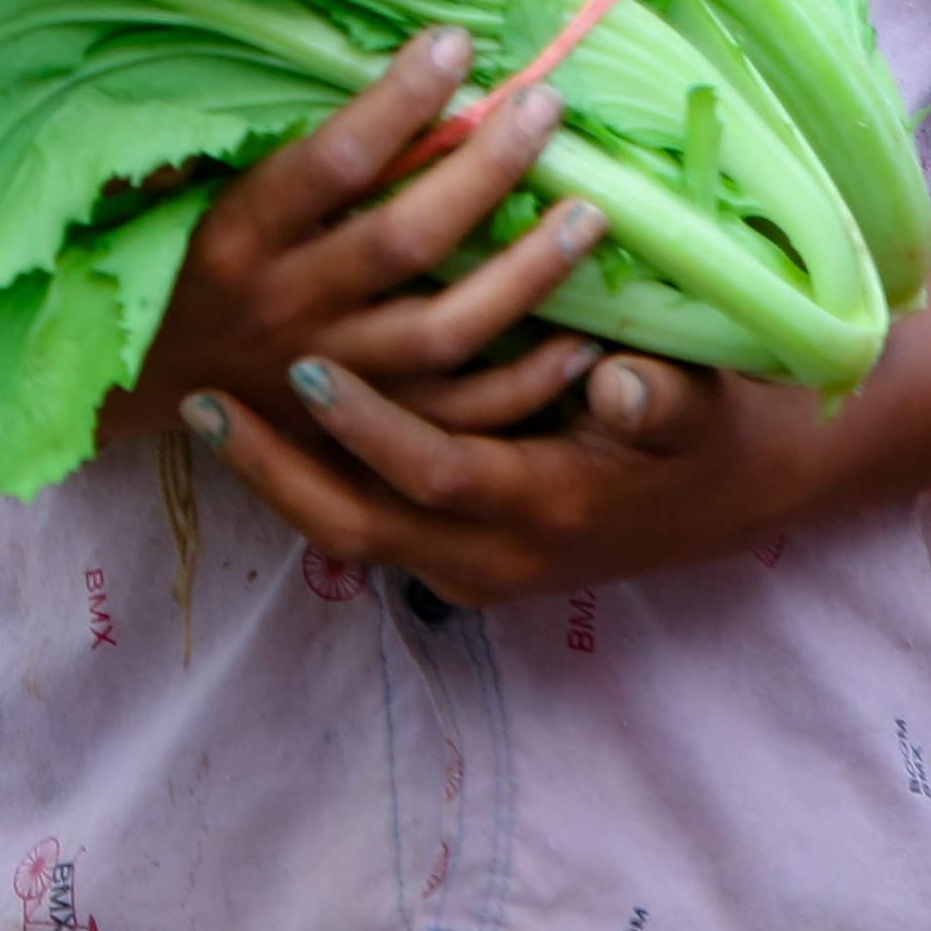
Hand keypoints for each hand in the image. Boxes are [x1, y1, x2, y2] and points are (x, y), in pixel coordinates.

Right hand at [124, 27, 624, 453]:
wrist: (153, 384)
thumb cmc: (187, 258)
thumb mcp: (195, 192)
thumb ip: (270, 142)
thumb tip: (356, 54)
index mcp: (239, 237)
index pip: (334, 163)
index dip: (400, 100)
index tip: (458, 43)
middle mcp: (288, 308)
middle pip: (406, 240)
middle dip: (487, 169)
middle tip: (548, 108)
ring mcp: (334, 380)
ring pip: (448, 330)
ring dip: (529, 272)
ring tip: (588, 214)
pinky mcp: (368, 438)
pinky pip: (465, 417)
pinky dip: (530, 382)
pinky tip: (583, 338)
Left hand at [191, 343, 820, 608]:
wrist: (731, 492)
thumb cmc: (706, 428)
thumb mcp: (701, 407)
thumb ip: (661, 398)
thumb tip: (618, 383)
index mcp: (547, 510)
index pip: (433, 475)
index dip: (368, 425)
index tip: (304, 366)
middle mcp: (495, 555)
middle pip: (357, 527)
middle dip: (273, 471)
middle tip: (199, 401)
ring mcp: (469, 565)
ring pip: (348, 533)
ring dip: (274, 477)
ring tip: (202, 408)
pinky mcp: (455, 554)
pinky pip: (365, 524)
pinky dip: (309, 480)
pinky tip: (258, 423)